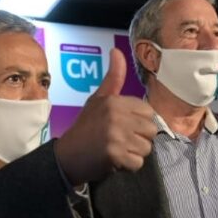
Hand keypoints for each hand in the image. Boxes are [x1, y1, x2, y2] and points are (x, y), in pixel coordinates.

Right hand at [53, 48, 156, 185]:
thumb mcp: (98, 99)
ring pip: (146, 148)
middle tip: (120, 140)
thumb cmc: (85, 128)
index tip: (123, 126)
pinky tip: (114, 160)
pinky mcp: (115, 155)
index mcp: (115, 101)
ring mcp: (116, 136)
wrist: (66, 156)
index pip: (148, 112)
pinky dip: (128, 166)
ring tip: (117, 150)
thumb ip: (113, 78)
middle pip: (151, 131)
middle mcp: (116, 116)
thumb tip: (116, 50)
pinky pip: (138, 163)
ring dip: (134, 153)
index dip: (139, 122)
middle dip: (139, 139)